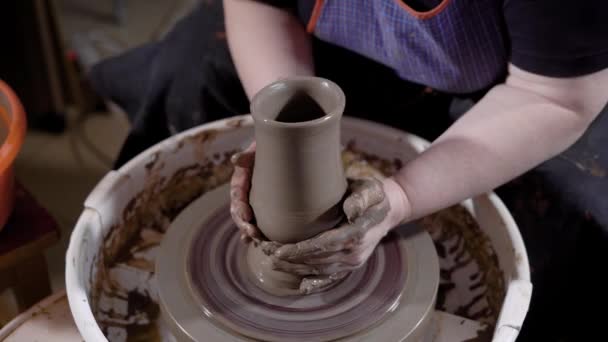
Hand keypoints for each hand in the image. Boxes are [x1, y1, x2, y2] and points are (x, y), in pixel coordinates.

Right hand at [230, 142, 262, 241]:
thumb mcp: (255, 152)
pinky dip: (251, 232)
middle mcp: (241, 194)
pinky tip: (253, 243)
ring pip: (244, 220)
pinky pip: (252, 221)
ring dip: (248, 231)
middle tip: (253, 233)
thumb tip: (235, 159)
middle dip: (244, 224)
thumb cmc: (263, 153)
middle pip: (238, 212)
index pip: (237, 196)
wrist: (274, 154)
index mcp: (240, 181)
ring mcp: (248, 202)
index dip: (240, 207)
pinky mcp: (256, 207)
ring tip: (256, 240)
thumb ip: (247, 156)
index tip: (247, 216)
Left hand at [269, 177, 409, 293]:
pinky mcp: (350, 265)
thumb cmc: (374, 195)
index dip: (299, 250)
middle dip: (289, 259)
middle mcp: (353, 254)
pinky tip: (299, 286)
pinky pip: (330, 277)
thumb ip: (361, 198)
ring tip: (272, 263)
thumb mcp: (371, 190)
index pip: (321, 246)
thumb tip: (351, 211)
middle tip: (266, 252)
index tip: (278, 250)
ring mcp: (352, 263)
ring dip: (294, 269)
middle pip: (316, 260)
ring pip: (319, 270)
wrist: (389, 209)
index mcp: (356, 236)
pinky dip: (314, 282)